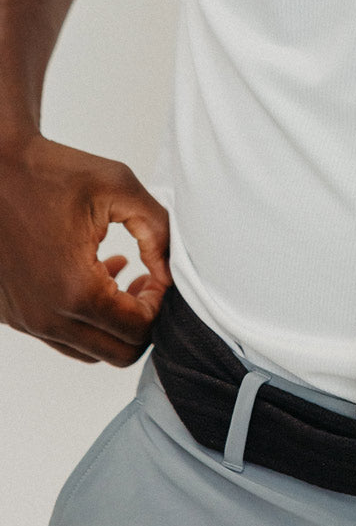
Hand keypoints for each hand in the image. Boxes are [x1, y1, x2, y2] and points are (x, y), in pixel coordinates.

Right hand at [0, 134, 170, 364]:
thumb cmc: (52, 172)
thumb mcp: (120, 188)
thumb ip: (157, 232)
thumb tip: (169, 274)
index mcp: (75, 290)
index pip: (138, 331)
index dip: (160, 305)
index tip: (159, 273)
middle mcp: (46, 316)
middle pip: (118, 353)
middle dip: (142, 320)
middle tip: (148, 282)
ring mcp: (26, 319)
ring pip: (89, 350)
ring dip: (114, 321)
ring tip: (124, 275)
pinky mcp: (13, 314)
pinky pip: (60, 335)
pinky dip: (85, 317)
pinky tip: (95, 273)